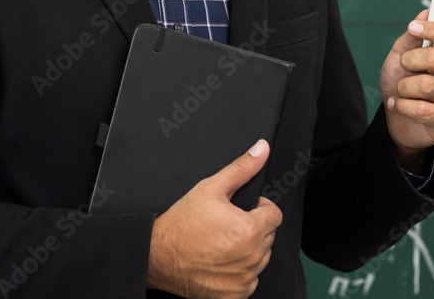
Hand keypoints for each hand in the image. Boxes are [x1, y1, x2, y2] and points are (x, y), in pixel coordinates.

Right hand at [146, 139, 282, 298]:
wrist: (158, 255)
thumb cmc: (182, 222)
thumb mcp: (211, 188)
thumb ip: (241, 168)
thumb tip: (262, 149)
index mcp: (250, 229)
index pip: (275, 215)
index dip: (259, 208)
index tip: (242, 209)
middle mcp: (251, 257)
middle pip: (268, 237)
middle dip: (253, 228)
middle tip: (226, 225)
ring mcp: (243, 279)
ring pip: (259, 259)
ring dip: (247, 251)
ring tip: (221, 243)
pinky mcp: (234, 296)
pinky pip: (249, 281)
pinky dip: (238, 273)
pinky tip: (219, 263)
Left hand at [379, 10, 433, 168]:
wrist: (396, 120)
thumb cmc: (402, 83)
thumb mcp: (400, 57)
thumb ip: (411, 38)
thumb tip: (424, 13)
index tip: (413, 27)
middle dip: (410, 61)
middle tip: (404, 68)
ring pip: (426, 85)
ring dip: (403, 87)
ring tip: (402, 91)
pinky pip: (422, 109)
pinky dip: (401, 106)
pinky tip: (398, 105)